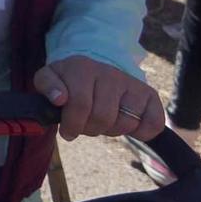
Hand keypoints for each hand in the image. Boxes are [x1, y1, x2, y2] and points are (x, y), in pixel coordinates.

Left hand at [34, 56, 163, 141]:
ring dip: (112, 130)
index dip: (72, 124)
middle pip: (103, 117)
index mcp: (83, 68)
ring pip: (126, 122)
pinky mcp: (149, 95)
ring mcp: (132, 84)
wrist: (95, 70)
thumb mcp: (50, 78)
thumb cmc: (70, 81)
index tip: (67, 132)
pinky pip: (153, 122)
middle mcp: (110, 74)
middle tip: (86, 124)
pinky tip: (127, 126)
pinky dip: (142, 132)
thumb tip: (59, 99)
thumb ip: (47, 86)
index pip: (80, 104)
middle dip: (91, 129)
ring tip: (103, 120)